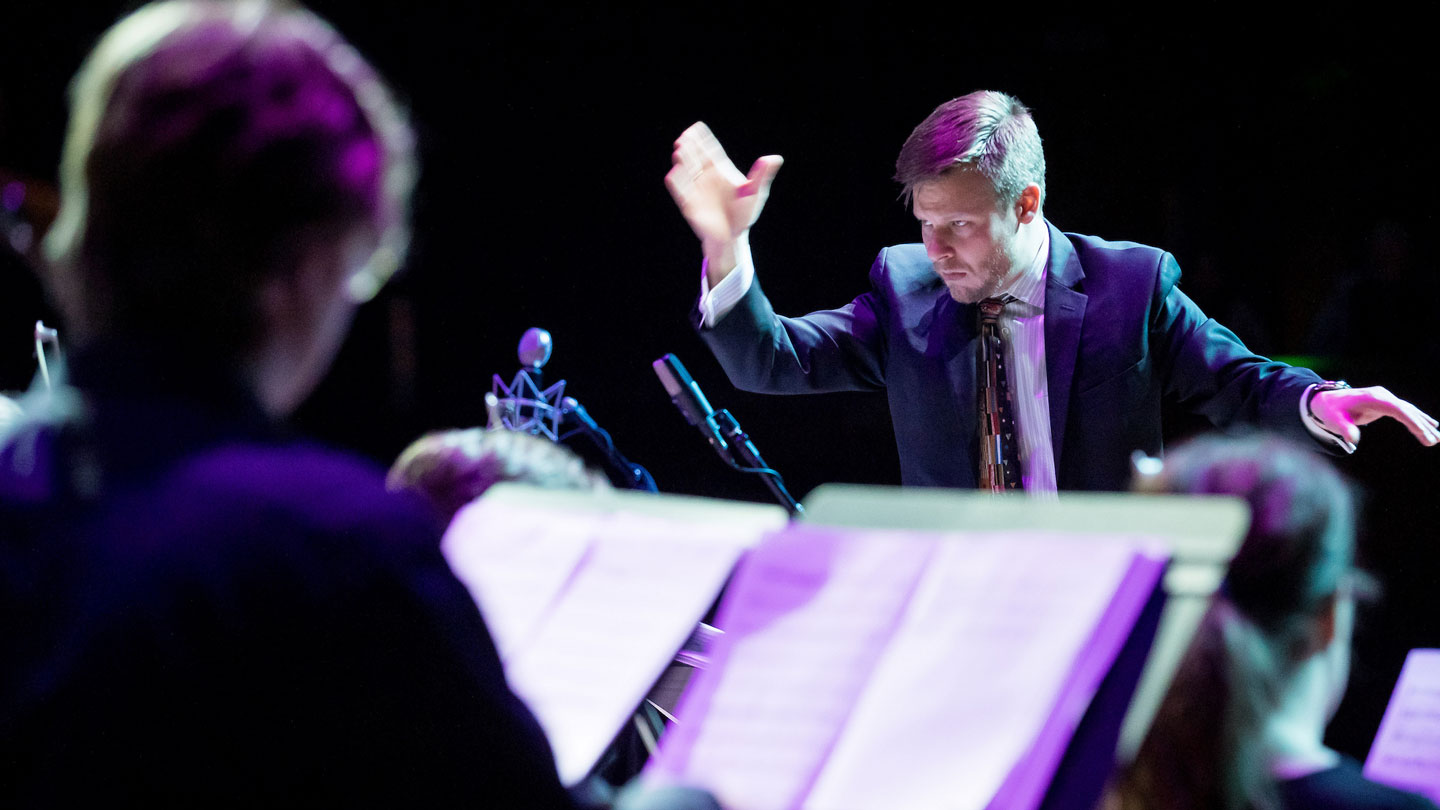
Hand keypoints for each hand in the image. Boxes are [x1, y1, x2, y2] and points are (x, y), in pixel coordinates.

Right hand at [664, 122, 781, 282]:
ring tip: (680, 149)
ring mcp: (696, 190)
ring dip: (682, 160)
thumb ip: (762, 175)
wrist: (733, 237)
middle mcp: (706, 177)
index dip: (702, 138)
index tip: (696, 127)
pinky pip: (681, 191)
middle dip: (690, 146)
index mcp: (721, 171)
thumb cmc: (745, 214)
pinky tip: (674, 173)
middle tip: (685, 137)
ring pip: (686, 170)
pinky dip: (677, 182)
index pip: (710, 150)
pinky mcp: (689, 205)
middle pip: (695, 157)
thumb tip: (775, 158)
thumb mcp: (756, 193)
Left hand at [1309, 386, 1438, 446]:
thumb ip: (1344, 429)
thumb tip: (1352, 440)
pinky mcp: (1385, 403)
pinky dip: (1417, 420)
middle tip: (1435, 440)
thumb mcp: (1333, 421)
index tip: (1423, 433)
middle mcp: (1383, 395)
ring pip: (1409, 411)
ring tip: (1438, 438)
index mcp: (1374, 398)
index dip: (1411, 421)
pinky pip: (1405, 412)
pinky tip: (1432, 427)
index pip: (1398, 409)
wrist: (1325, 400)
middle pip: (1407, 410)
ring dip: (1424, 423)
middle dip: (1422, 425)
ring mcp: (1385, 398)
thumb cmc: (1330, 411)